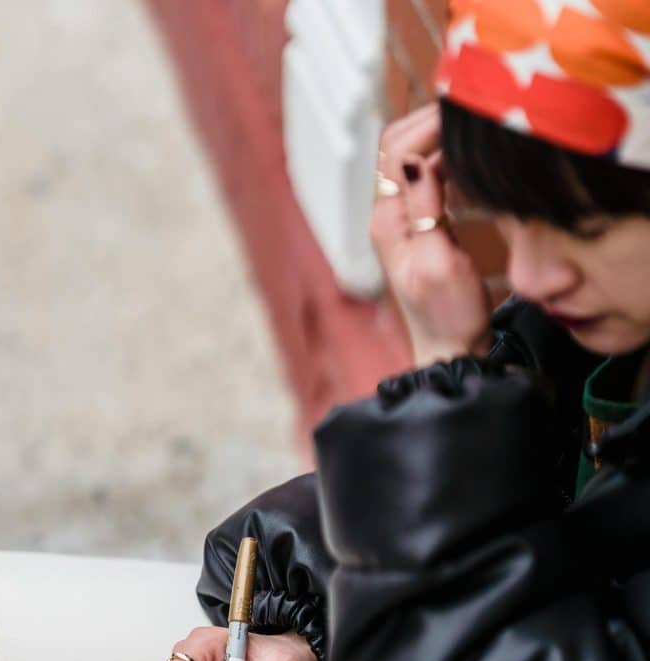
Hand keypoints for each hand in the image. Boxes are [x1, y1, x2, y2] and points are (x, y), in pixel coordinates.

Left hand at [371, 103, 492, 367]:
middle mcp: (388, 216)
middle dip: (428, 119)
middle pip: (396, 146)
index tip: (466, 111)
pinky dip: (445, 156)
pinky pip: (427, 176)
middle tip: (470, 109)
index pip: (398, 153)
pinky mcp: (421, 225)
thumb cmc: (449, 317)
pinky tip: (469, 154)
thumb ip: (426, 211)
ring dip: (437, 134)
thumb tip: (418, 160)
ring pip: (410, 157)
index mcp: (388, 223)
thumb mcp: (441, 264)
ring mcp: (403, 219)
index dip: (429, 124)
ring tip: (473, 124)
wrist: (451, 351)